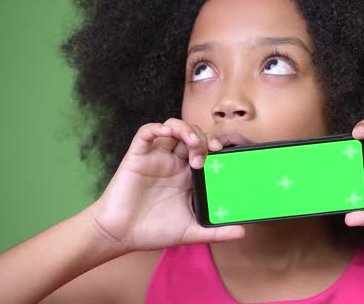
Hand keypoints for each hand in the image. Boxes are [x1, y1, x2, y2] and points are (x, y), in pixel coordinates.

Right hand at [87, 118, 244, 252]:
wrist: (121, 236)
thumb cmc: (153, 232)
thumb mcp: (191, 232)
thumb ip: (217, 232)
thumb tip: (243, 232)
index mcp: (186, 176)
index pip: (206, 150)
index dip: (217, 146)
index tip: (226, 154)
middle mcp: (173, 163)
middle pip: (193, 135)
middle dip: (205, 138)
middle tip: (210, 153)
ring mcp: (155, 158)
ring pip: (173, 127)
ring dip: (186, 130)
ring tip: (194, 144)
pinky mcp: (137, 156)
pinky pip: (146, 132)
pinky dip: (158, 127)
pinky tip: (167, 133)